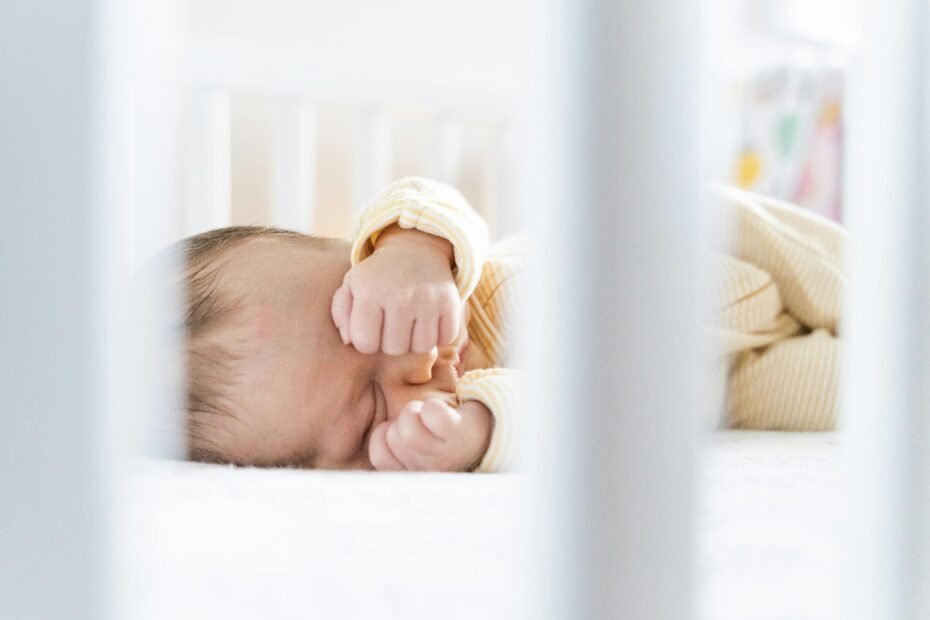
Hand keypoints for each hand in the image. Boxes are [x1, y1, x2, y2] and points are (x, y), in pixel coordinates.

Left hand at [331, 226, 461, 354]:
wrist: (417, 250)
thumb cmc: (379, 275)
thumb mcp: (352, 284)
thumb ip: (341, 312)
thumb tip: (348, 341)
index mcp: (369, 292)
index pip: (365, 344)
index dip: (368, 341)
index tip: (373, 327)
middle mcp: (400, 296)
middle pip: (394, 349)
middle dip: (391, 342)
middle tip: (393, 324)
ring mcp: (427, 300)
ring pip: (421, 348)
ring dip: (416, 341)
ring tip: (411, 324)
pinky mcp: (450, 302)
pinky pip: (445, 338)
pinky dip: (439, 335)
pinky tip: (430, 321)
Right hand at [368, 399, 492, 471]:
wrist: (483, 430)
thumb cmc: (438, 438)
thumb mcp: (408, 451)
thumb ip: (385, 453)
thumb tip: (356, 453)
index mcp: (411, 475)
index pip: (380, 453)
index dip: (388, 436)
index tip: (406, 436)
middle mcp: (427, 472)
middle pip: (393, 435)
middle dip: (404, 421)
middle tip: (425, 426)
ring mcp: (445, 456)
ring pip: (408, 423)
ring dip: (418, 411)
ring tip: (433, 419)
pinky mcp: (460, 434)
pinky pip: (431, 413)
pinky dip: (434, 407)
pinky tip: (446, 416)